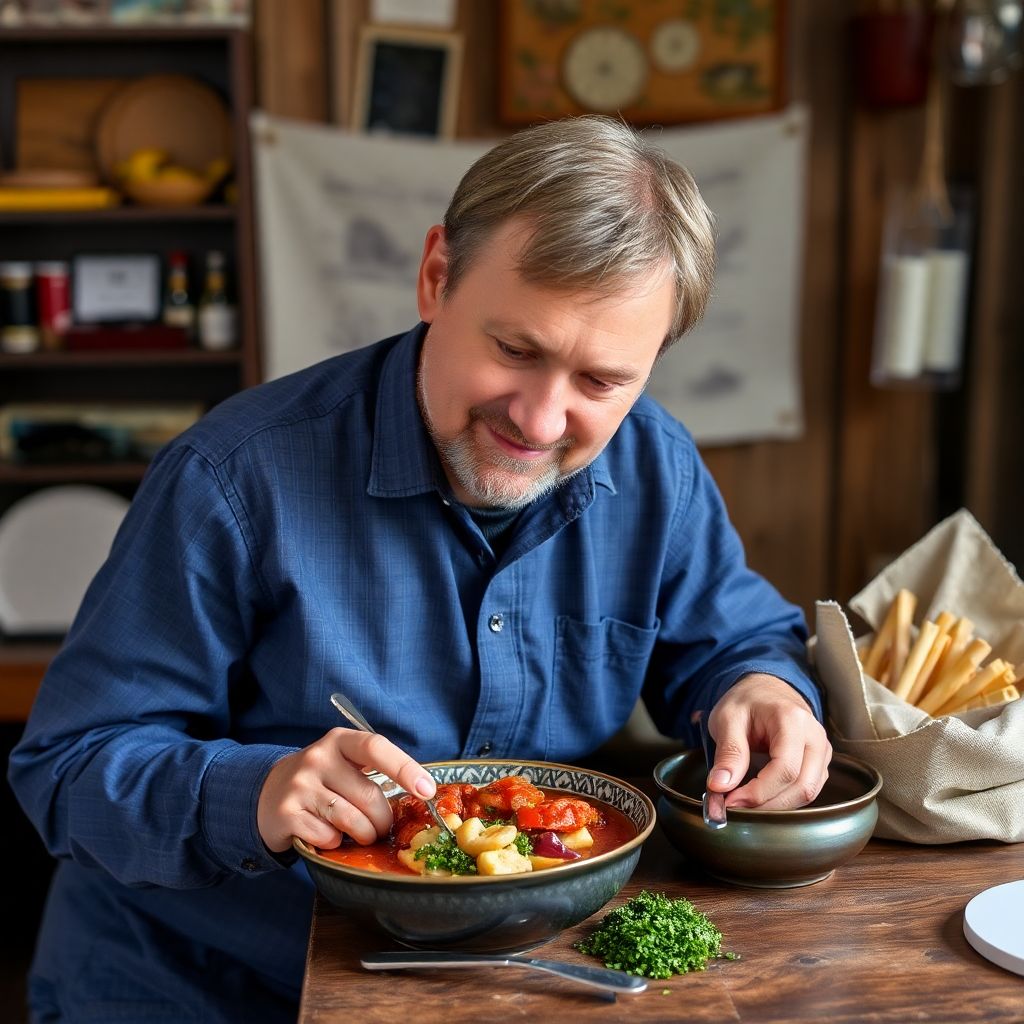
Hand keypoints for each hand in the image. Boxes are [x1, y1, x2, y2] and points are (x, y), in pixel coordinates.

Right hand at [257, 728, 436, 852]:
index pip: (376, 748)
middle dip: (383, 820)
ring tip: (360, 833)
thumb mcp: (343, 763)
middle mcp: (318, 758)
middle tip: (381, 827)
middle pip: (369, 796)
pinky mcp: (287, 814)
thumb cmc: (321, 780)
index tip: (427, 789)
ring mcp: (300, 786)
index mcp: (339, 740)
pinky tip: (326, 833)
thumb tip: (419, 793)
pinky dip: (335, 843)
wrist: (267, 793)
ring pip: (352, 821)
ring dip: (364, 835)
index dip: (405, 768)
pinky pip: (328, 838)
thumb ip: (373, 771)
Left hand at [706, 673, 831, 810]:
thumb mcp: (727, 718)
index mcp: (793, 720)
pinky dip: (784, 799)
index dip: (758, 793)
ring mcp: (822, 750)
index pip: (785, 769)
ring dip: (776, 805)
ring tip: (744, 800)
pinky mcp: (820, 763)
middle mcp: (815, 736)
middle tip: (734, 805)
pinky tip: (760, 796)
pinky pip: (808, 790)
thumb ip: (728, 752)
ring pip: (808, 793)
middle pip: (802, 787)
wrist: (764, 689)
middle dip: (767, 803)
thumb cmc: (746, 701)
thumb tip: (720, 786)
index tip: (730, 801)